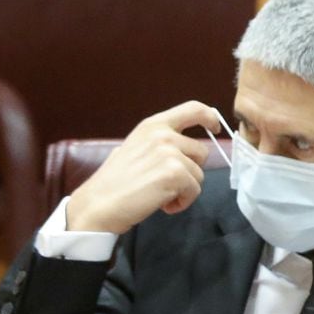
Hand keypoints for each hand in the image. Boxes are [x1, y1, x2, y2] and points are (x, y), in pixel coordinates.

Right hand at [66, 101, 219, 233]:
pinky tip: (163, 205)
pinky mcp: (175, 173)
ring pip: (199, 174)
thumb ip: (159, 142)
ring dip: (184, 189)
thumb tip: (182, 144)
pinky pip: (195, 190)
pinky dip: (182, 202)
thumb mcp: (135, 148)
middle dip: (190, 170)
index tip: (215, 128)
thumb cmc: (115, 182)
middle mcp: (163, 134)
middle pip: (202, 151)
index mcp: (153, 125)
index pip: (193, 109)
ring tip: (159, 194)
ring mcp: (170, 152)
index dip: (210, 117)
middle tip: (165, 183)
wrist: (98, 205)